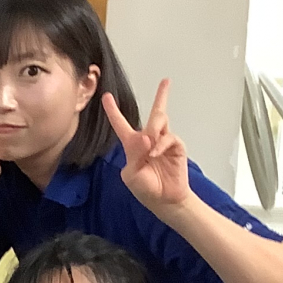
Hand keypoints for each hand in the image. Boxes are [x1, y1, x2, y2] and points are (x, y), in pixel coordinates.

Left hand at [104, 80, 191, 216]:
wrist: (164, 201)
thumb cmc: (145, 189)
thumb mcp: (131, 174)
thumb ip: (135, 154)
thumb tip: (146, 136)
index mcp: (132, 145)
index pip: (121, 124)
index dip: (113, 110)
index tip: (106, 95)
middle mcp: (149, 140)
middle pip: (155, 113)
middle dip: (161, 96)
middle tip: (165, 82)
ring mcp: (164, 142)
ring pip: (161, 120)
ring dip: (155, 125)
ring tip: (150, 139)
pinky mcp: (176, 147)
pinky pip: (170, 137)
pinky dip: (161, 144)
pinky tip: (155, 153)